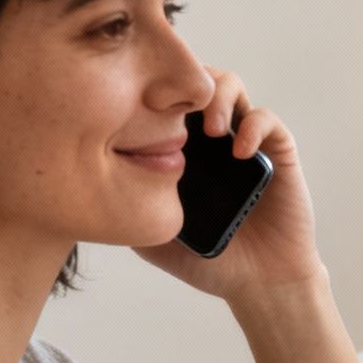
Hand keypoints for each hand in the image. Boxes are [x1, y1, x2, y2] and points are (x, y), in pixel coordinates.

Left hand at [134, 66, 324, 305]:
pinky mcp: (277, 152)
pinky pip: (266, 119)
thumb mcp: (153, 238)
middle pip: (192, 79)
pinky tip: (238, 151)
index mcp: (180, 149)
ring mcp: (244, 141)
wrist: (259, 282)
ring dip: (218, 97)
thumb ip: (128, 210)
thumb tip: (85, 186)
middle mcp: (210, 137)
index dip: (148, 91)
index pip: (161, 100)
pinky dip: (252, 126)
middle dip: (182, 85)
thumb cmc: (209, 260)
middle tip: (173, 111)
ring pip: (230, 86)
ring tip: (210, 130)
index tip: (135, 107)